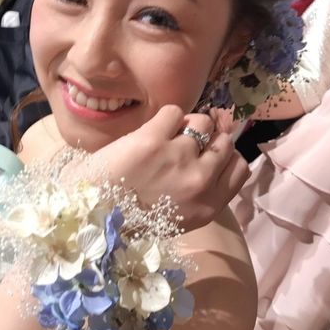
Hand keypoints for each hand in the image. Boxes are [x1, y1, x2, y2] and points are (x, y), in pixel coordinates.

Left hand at [93, 105, 249, 231]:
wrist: (90, 214)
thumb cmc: (130, 217)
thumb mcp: (177, 218)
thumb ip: (199, 193)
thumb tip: (211, 158)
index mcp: (207, 207)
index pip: (239, 167)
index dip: (225, 155)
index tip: (209, 152)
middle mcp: (199, 182)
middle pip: (224, 143)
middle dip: (207, 139)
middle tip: (184, 141)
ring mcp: (178, 158)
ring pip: (202, 123)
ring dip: (187, 125)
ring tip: (165, 136)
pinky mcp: (154, 139)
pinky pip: (174, 112)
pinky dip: (164, 118)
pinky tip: (150, 132)